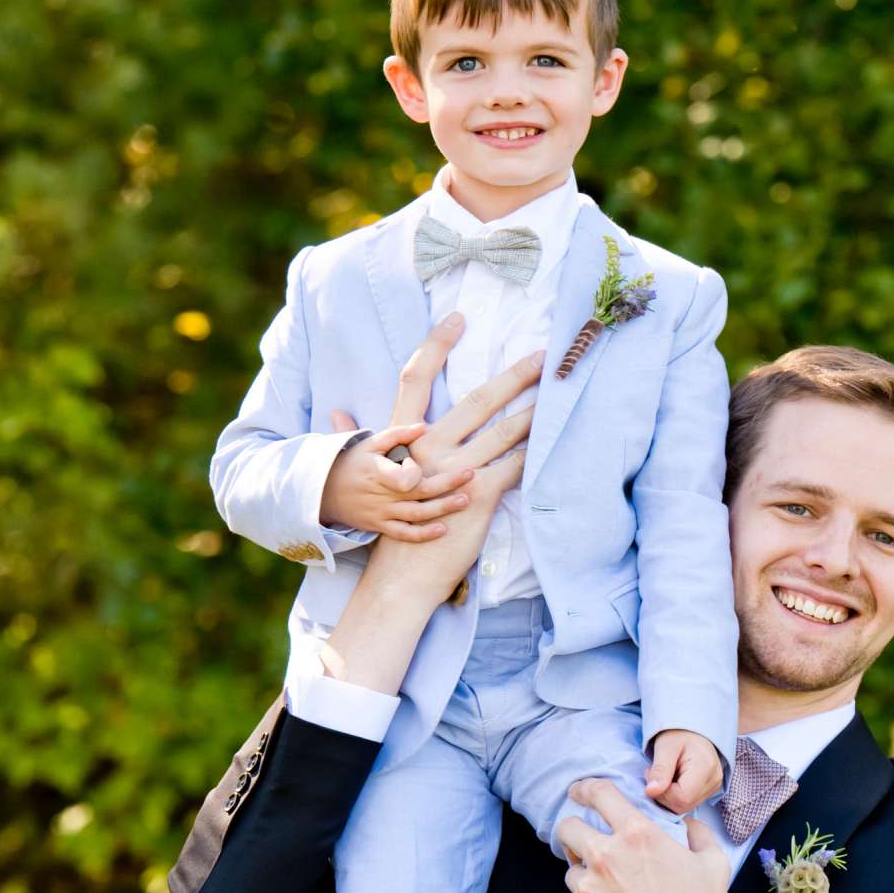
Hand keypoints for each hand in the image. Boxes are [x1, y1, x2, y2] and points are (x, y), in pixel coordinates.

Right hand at [319, 320, 542, 686]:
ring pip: (502, 434)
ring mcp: (453, 473)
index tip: (457, 319)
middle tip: (542, 357)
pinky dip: (530, 456)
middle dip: (513, 377)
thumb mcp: (370, 476)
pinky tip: (549, 444)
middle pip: (476, 400)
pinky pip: (510, 470)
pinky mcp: (475, 499)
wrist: (399, 573)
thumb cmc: (387, 521)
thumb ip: (357, 440)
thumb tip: (337, 414)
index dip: (435, 345)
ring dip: (532, 414)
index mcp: (402, 438)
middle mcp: (428, 449)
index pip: (415, 378)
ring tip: (556, 397)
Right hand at [320, 416, 475, 540]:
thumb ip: (397, 434)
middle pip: (419, 492)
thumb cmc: (350, 463)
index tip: (417, 462)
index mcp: (377, 471)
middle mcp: (381, 494)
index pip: (401, 475)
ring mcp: (381, 513)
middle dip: (447, 483)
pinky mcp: (380, 526)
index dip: (413, 470)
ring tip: (465, 500)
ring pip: (416, 514)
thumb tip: (425, 426)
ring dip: (442, 508)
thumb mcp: (368, 443)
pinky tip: (443, 530)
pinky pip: (404, 534)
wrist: (322, 494)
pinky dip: (422, 534)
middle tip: (471, 473)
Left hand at [557, 779, 730, 892]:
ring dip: (584, 872)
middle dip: (574, 829)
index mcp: (638, 835)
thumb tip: (691, 825)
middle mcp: (607, 855)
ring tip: (607, 887)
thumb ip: (699, 835)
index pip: (599, 794)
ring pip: (570, 867)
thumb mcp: (713, 865)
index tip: (581, 791)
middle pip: (568, 827)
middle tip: (584, 839)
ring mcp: (588, 887)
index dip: (586, 788)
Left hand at [644, 729, 723, 815]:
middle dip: (663, 794)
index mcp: (706, 768)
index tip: (651, 773)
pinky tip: (672, 779)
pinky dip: (675, 795)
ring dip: (668, 795)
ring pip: (684, 807)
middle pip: (683, 805)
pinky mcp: (709, 790)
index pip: (681, 798)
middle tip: (655, 773)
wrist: (692, 729)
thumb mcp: (665, 748)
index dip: (662, 792)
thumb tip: (651, 792)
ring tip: (664, 774)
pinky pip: (688, 803)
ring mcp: (714, 787)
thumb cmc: (678, 734)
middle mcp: (714, 781)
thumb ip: (660, 770)